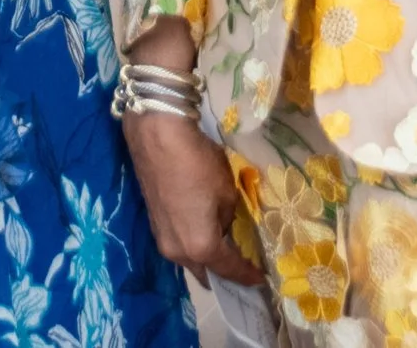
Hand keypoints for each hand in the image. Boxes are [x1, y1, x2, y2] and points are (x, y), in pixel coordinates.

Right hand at [120, 110, 261, 285]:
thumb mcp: (227, 193)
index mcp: (201, 246)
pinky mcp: (154, 225)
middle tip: (244, 267)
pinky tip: (203, 234)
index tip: (262, 279)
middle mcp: (178, 252)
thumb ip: (227, 219)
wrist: (158, 137)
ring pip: (189, 260)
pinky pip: (178, 245)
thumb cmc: (199, 164)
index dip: (248, 275)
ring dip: (207, 259)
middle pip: (205, 271)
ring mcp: (162, 239)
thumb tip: (223, 226)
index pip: (229, 269)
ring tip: (225, 251)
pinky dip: (193, 245)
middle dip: (225, 272)